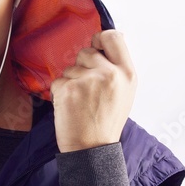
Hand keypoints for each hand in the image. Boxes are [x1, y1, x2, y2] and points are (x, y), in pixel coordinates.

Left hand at [50, 29, 135, 152]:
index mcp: (127, 73)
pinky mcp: (68, 89)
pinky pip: (58, 81)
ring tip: (80, 102)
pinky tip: (70, 107)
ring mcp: (88, 80)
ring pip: (70, 67)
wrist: (92, 149)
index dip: (100, 38)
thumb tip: (103, 41)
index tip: (96, 46)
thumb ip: (116, 67)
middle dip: (82, 67)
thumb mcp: (124, 92)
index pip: (113, 37)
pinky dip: (60, 93)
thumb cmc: (106, 122)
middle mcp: (110, 74)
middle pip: (87, 51)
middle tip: (87, 90)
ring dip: (71, 82)